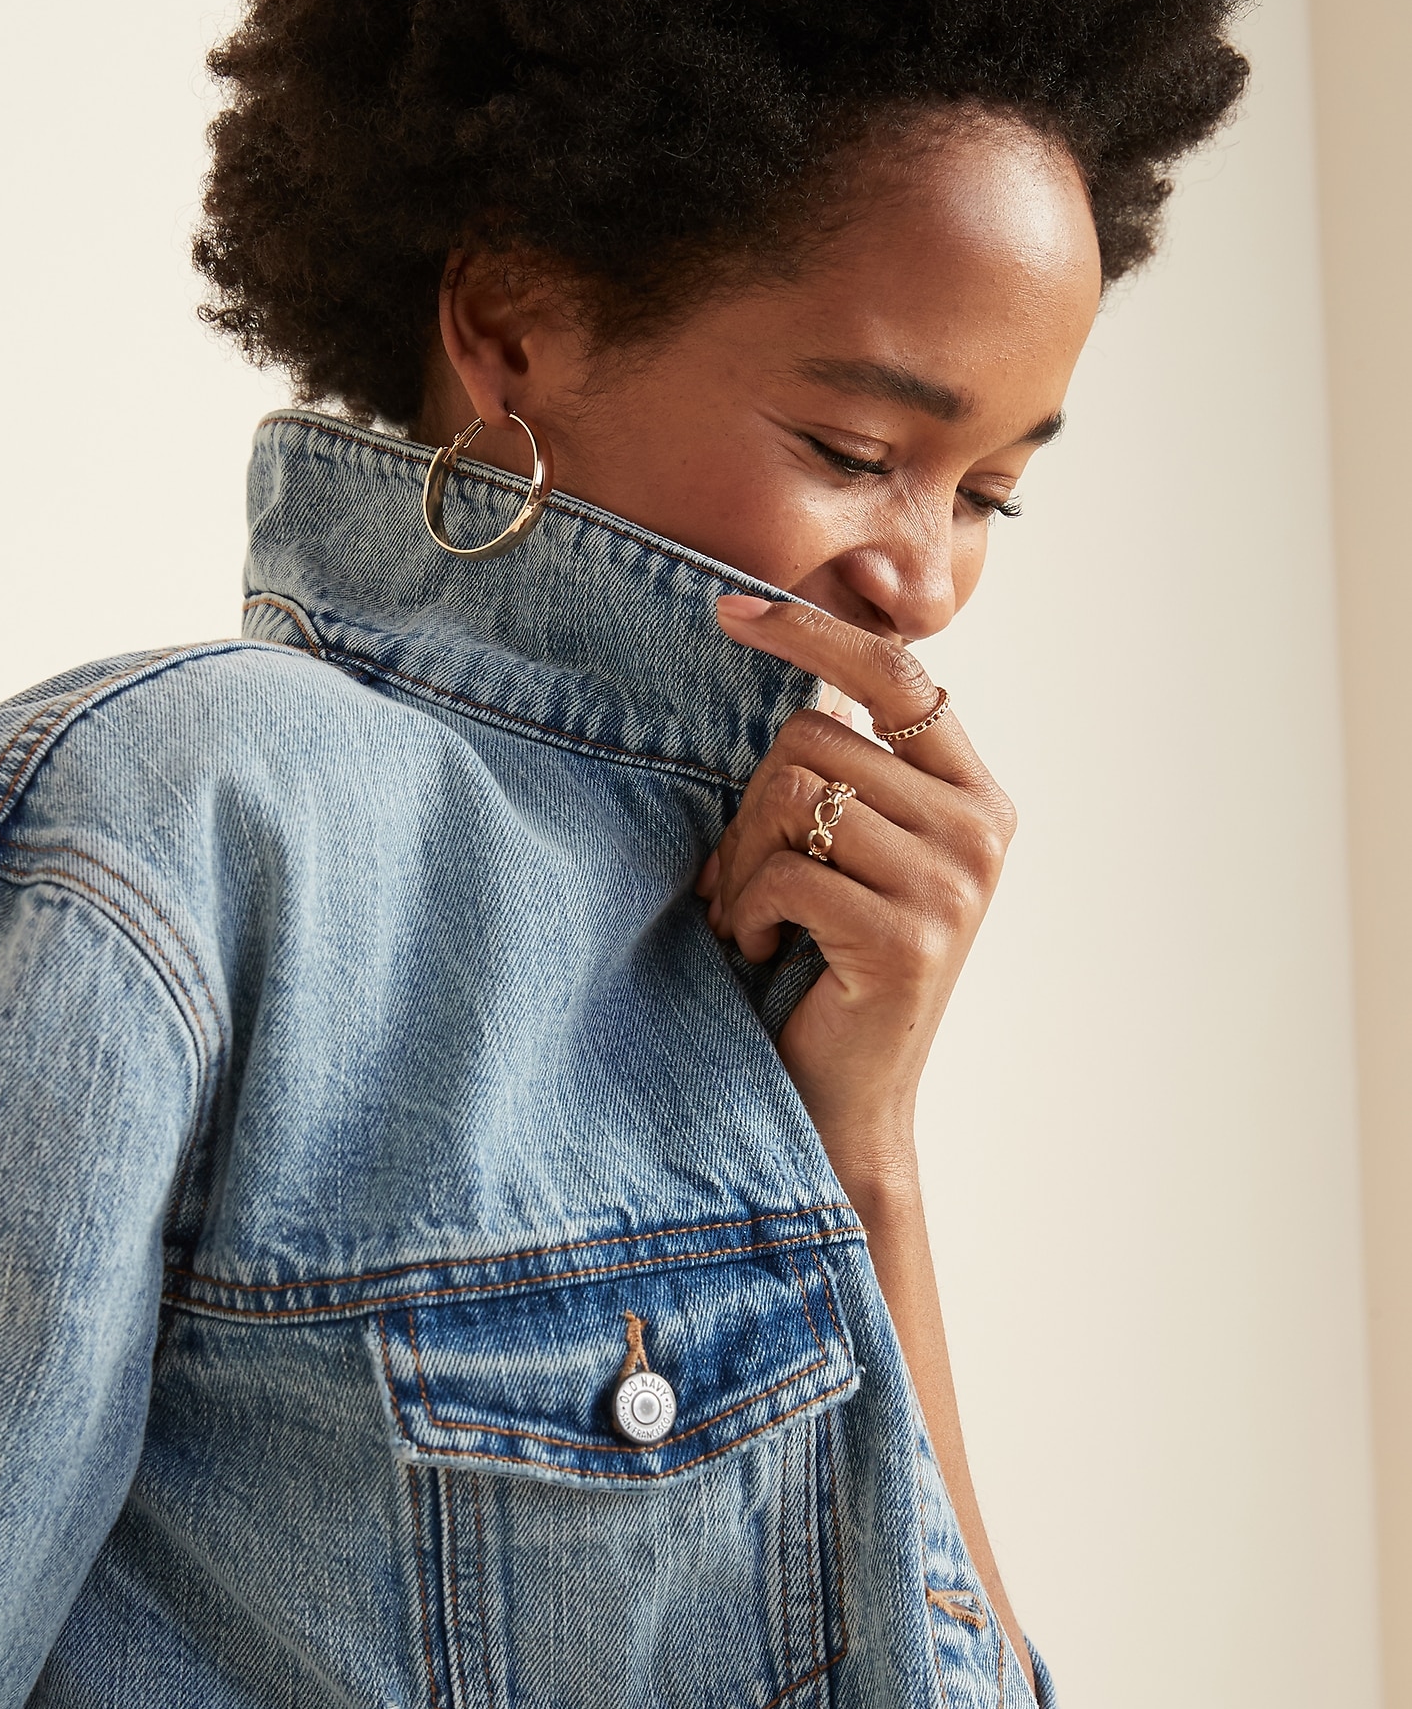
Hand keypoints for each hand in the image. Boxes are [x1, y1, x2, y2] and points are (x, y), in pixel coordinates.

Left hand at [697, 594, 1015, 1200]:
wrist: (844, 1099)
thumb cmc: (826, 964)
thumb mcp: (849, 851)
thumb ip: (847, 767)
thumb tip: (799, 671)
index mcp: (974, 793)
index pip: (897, 674)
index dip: (811, 631)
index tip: (728, 609)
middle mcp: (981, 827)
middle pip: (814, 734)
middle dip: (750, 808)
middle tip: (745, 882)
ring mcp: (953, 881)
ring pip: (793, 793)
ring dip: (741, 863)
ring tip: (755, 918)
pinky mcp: (909, 934)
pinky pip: (783, 869)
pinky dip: (745, 910)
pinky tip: (762, 951)